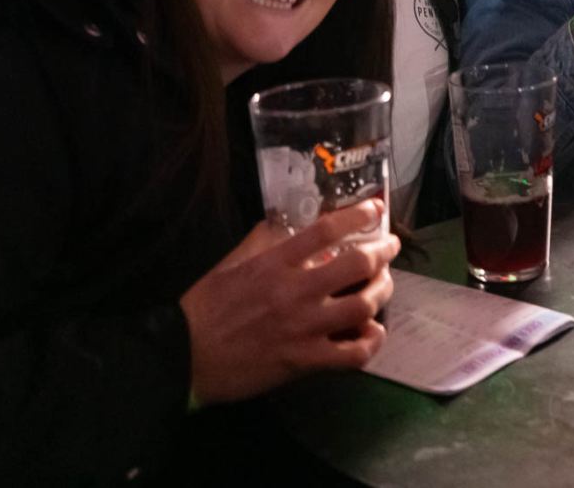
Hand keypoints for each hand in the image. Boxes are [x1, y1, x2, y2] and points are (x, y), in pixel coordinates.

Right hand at [180, 199, 399, 404]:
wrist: (184, 357)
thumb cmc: (206, 308)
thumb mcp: (231, 263)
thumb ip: (262, 241)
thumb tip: (288, 222)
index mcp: (275, 263)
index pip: (327, 231)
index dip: (359, 216)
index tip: (376, 210)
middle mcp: (295, 292)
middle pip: (357, 264)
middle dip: (383, 252)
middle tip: (389, 248)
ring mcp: (303, 328)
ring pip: (362, 306)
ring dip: (381, 293)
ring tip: (382, 286)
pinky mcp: (305, 361)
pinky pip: (353, 354)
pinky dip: (370, 342)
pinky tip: (372, 332)